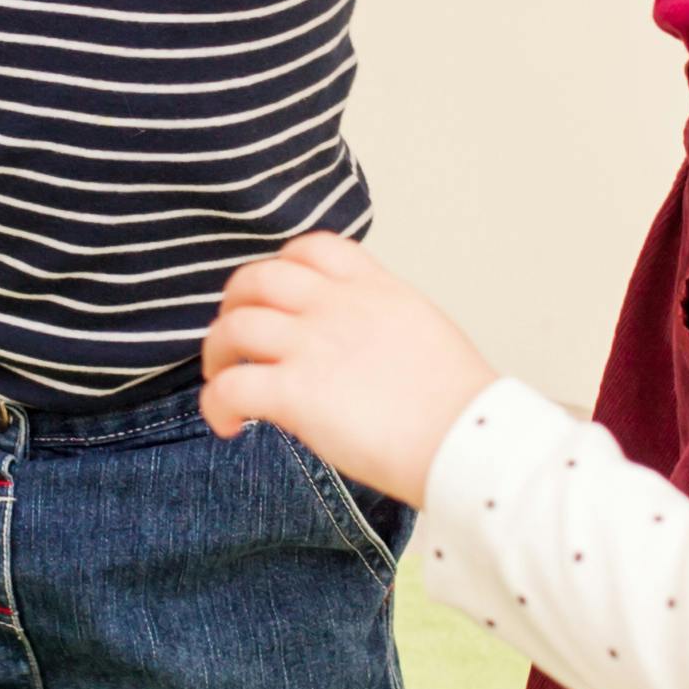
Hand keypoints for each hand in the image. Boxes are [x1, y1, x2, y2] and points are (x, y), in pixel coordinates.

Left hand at [201, 232, 497, 500]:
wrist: (472, 441)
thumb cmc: (461, 407)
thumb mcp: (426, 334)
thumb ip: (382, 324)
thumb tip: (357, 348)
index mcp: (376, 290)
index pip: (313, 248)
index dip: (280, 267)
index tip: (274, 297)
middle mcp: (340, 307)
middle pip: (258, 277)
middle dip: (234, 303)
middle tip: (233, 337)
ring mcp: (315, 345)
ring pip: (234, 326)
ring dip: (216, 352)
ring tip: (222, 379)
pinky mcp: (296, 392)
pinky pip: (230, 386)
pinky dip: (217, 404)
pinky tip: (230, 424)